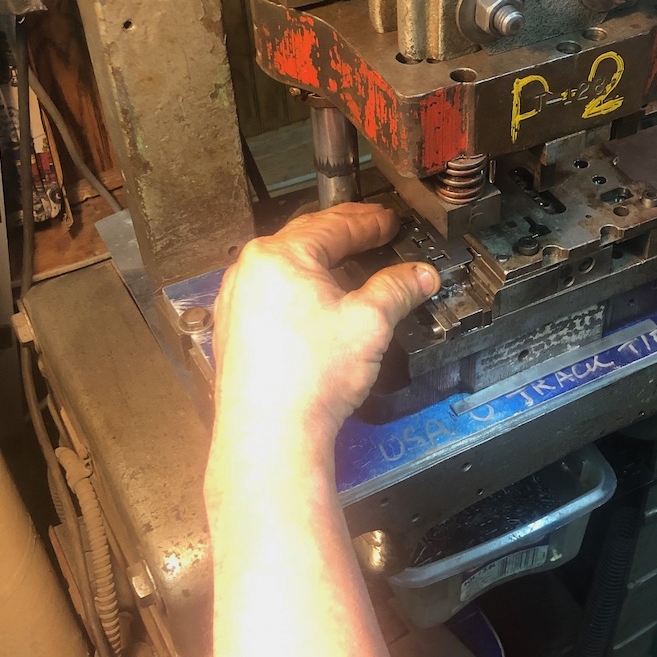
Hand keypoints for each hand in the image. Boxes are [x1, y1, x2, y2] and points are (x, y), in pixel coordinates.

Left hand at [211, 203, 438, 441]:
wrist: (271, 434)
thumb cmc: (308, 379)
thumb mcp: (369, 322)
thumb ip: (397, 289)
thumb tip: (419, 275)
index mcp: (277, 257)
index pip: (332, 226)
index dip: (368, 223)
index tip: (387, 222)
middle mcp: (248, 274)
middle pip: (305, 243)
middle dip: (343, 238)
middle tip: (371, 233)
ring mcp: (237, 304)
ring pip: (287, 271)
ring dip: (321, 266)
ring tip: (350, 270)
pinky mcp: (236, 335)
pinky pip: (273, 298)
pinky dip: (301, 294)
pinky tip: (320, 310)